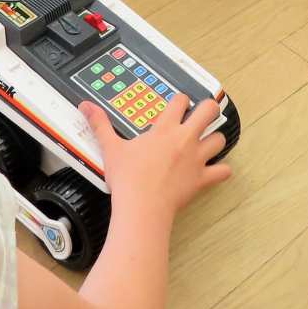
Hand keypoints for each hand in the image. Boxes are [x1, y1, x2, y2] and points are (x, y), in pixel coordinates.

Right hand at [81, 96, 230, 216]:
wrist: (142, 207)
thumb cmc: (127, 178)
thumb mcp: (111, 148)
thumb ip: (100, 125)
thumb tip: (85, 106)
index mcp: (164, 128)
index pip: (180, 101)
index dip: (180, 101)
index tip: (177, 106)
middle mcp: (185, 139)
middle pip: (209, 110)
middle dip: (208, 109)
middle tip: (201, 115)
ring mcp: (196, 159)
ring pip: (219, 139)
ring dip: (215, 140)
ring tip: (207, 143)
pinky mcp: (202, 179)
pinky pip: (222, 172)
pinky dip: (221, 171)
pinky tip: (216, 171)